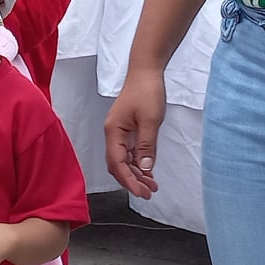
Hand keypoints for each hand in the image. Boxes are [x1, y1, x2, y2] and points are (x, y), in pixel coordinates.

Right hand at [104, 69, 164, 198]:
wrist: (146, 71)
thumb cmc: (147, 91)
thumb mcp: (150, 120)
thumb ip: (146, 146)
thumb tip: (145, 169)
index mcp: (113, 131)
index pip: (117, 163)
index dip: (128, 180)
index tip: (142, 192)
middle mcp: (113, 134)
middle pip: (117, 165)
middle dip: (132, 181)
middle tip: (149, 193)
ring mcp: (119, 132)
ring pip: (123, 160)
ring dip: (136, 174)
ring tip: (152, 185)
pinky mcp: (127, 130)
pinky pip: (129, 152)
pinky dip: (138, 164)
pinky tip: (148, 171)